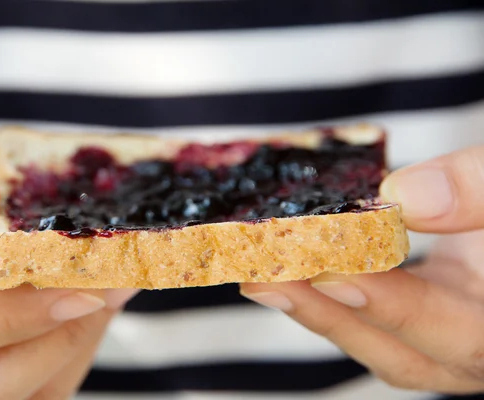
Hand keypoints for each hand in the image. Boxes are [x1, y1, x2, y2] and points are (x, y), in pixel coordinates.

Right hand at [0, 126, 137, 399]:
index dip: (1, 318)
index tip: (70, 281)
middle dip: (57, 335)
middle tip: (113, 278)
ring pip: (26, 391)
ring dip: (82, 338)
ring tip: (121, 278)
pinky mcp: (0, 356)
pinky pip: (48, 377)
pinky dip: (86, 339)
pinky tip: (109, 288)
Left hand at [241, 146, 483, 394]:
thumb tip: (401, 197)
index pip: (462, 333)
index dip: (399, 308)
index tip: (335, 272)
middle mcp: (483, 342)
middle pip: (407, 354)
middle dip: (333, 317)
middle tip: (265, 278)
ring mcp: (457, 332)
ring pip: (385, 343)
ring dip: (320, 311)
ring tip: (260, 276)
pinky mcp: (435, 311)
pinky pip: (378, 319)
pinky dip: (333, 296)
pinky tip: (294, 269)